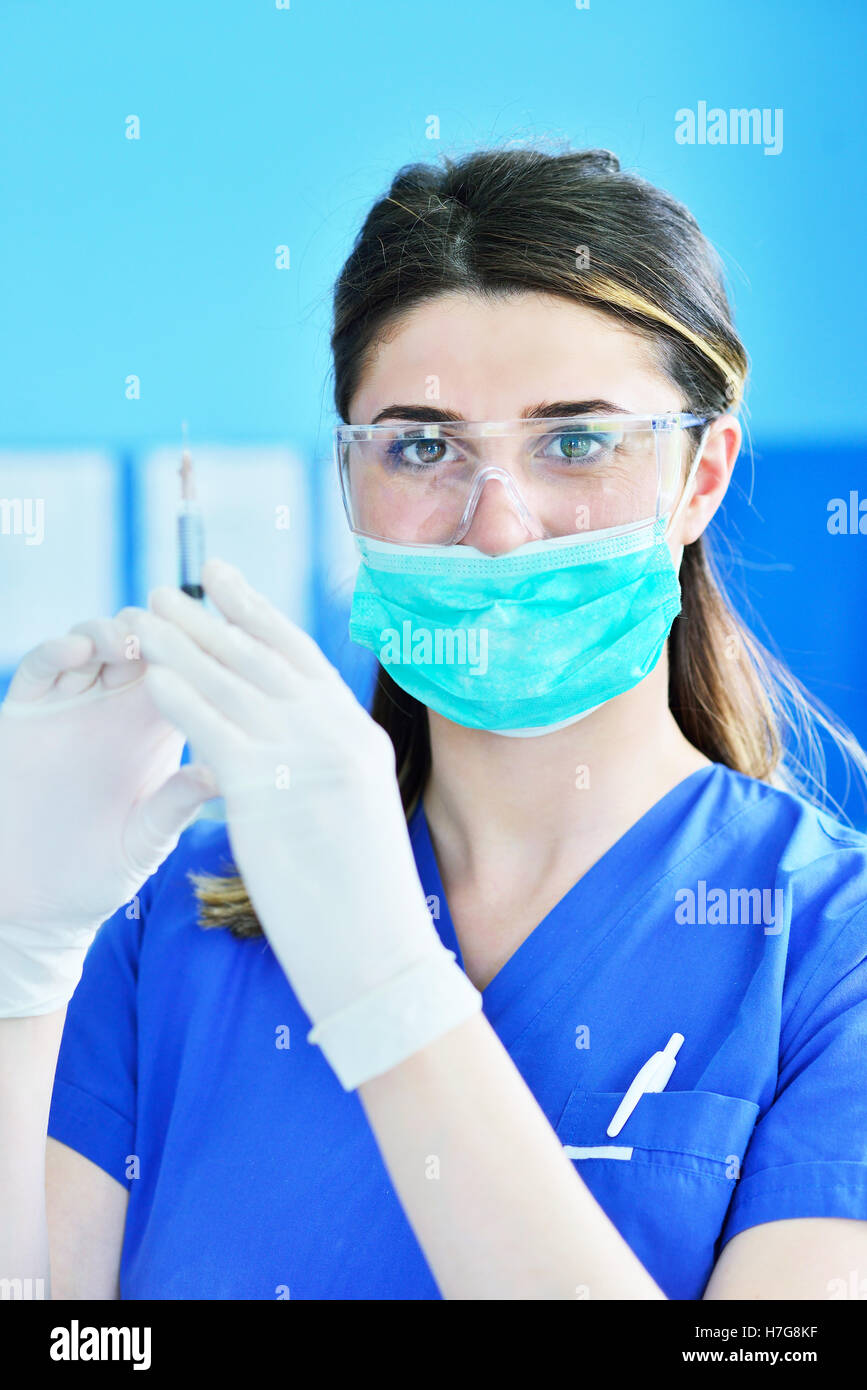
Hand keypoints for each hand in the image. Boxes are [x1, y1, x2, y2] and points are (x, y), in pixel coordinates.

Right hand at [0, 616, 217, 1013]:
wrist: (34, 899)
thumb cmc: (103, 871)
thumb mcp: (146, 838)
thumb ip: (176, 804)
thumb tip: (222, 775)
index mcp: (159, 728)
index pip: (186, 673)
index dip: (201, 652)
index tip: (221, 633)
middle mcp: (117, 707)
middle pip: (143, 645)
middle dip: (158, 629)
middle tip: (169, 625)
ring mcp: (71, 703)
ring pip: (95, 643)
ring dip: (112, 630)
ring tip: (127, 638)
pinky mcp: (26, 710)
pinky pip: (43, 667)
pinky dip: (59, 651)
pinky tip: (78, 652)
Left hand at [119, 559, 447, 1027]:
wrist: (378, 954)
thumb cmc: (364, 902)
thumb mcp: (356, 814)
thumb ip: (323, 769)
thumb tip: (284, 749)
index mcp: (358, 738)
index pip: (300, 658)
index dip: (258, 614)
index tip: (225, 582)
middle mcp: (336, 734)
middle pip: (260, 658)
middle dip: (210, 617)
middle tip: (170, 586)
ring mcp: (304, 756)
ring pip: (231, 683)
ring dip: (182, 643)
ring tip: (145, 613)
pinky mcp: (268, 788)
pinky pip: (212, 728)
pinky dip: (179, 697)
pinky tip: (151, 674)